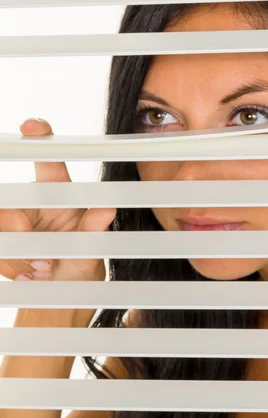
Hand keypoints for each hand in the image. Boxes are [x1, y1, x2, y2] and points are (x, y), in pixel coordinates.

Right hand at [0, 118, 115, 281]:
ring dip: (17, 256)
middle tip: (42, 258)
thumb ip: (94, 230)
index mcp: (56, 190)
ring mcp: (13, 222)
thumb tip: (107, 211)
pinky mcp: (3, 241)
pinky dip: (11, 267)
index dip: (38, 136)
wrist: (64, 292)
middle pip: (9, 201)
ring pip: (2, 224)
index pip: (47, 158)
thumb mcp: (92, 249)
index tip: (31, 126)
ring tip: (42, 271)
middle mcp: (31, 200)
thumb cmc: (80, 260)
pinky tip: (28, 277)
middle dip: (16, 224)